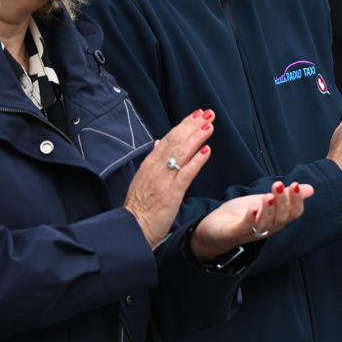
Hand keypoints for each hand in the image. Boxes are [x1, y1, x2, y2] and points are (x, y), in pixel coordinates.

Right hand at [124, 111, 215, 245]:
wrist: (132, 227)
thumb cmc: (140, 207)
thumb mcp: (143, 178)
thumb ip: (153, 160)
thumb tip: (158, 142)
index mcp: (150, 163)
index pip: (169, 138)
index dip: (184, 125)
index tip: (197, 114)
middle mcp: (156, 167)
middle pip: (176, 141)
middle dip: (193, 126)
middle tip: (208, 113)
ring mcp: (163, 179)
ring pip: (181, 153)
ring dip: (196, 137)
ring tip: (209, 126)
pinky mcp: (171, 193)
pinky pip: (185, 173)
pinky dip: (196, 161)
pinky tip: (206, 151)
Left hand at [192, 182, 313, 260]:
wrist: (214, 231)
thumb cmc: (241, 216)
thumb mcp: (265, 202)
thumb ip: (285, 196)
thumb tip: (311, 189)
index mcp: (276, 220)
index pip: (293, 213)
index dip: (296, 201)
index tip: (296, 184)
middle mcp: (267, 228)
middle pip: (281, 218)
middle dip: (282, 201)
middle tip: (279, 184)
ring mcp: (250, 232)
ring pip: (265, 223)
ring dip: (269, 209)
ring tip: (269, 194)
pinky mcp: (234, 233)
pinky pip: (244, 227)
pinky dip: (250, 218)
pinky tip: (253, 207)